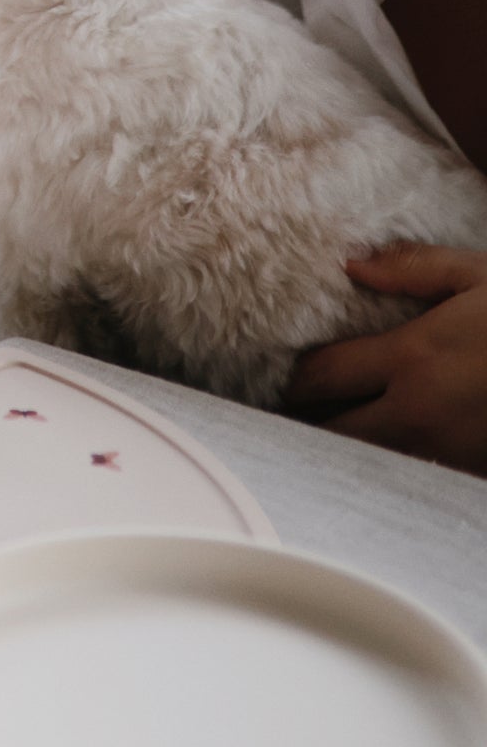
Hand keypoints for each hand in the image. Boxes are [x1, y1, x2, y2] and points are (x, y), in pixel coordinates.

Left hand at [282, 243, 486, 474]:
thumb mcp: (482, 276)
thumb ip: (414, 267)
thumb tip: (353, 265)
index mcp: (412, 356)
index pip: (321, 377)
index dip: (292, 382)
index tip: (281, 380)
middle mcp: (420, 410)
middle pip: (333, 433)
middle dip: (306, 427)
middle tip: (289, 420)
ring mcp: (449, 450)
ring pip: (371, 465)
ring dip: (344, 454)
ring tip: (324, 441)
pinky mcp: (475, 473)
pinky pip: (415, 480)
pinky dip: (393, 472)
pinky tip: (383, 459)